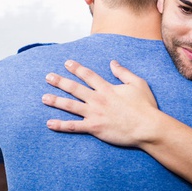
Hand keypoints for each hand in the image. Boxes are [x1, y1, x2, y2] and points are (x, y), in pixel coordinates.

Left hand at [42, 59, 160, 146]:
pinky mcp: (94, 128)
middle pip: (74, 88)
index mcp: (107, 88)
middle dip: (60, 82)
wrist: (147, 127)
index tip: (67, 63)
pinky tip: (49, 123)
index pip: (88, 75)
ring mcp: (94, 114)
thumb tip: (113, 62)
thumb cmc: (145, 107)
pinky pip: (74, 126)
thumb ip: (123, 72)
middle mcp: (98, 99)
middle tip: (48, 77)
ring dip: (56, 101)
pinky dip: (61, 125)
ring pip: (70, 106)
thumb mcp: (138, 83)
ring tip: (44, 98)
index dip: (77, 68)